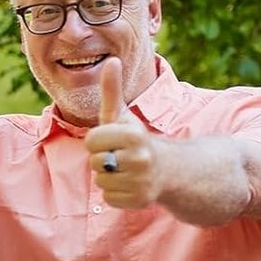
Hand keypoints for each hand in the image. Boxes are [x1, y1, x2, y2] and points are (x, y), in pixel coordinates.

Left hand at [86, 59, 162, 209]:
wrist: (169, 169)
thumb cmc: (136, 139)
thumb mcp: (122, 114)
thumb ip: (112, 90)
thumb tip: (111, 60)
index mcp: (133, 135)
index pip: (91, 141)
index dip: (97, 141)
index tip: (112, 140)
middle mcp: (140, 158)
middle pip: (94, 162)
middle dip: (102, 159)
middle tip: (120, 156)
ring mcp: (141, 181)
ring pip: (100, 182)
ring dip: (108, 177)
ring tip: (125, 170)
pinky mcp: (140, 200)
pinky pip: (109, 198)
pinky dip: (116, 193)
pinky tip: (130, 184)